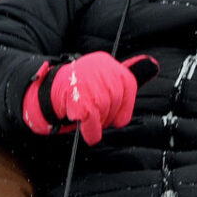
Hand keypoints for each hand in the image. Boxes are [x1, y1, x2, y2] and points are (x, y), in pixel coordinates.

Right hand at [21, 52, 159, 144]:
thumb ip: (129, 72)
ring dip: (97, 124)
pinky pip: (92, 121)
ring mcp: (88, 83)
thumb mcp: (103, 76)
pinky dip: (90, 132)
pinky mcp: (78, 98)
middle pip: (116, 100)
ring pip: (105, 112)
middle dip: (107, 115)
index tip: (115, 115)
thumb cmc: (76, 90)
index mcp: (107, 62)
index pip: (127, 86)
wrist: (42, 93)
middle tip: (95, 117)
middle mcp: (98, 68)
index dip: (123, 106)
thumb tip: (153, 65)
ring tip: (87, 121)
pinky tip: (86, 133)